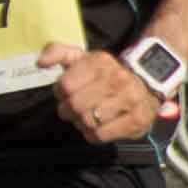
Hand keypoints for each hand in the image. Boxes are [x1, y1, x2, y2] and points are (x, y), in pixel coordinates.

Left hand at [41, 44, 160, 144]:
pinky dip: (93, 135)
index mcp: (100, 62)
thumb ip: (58, 52)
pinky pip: (100, 135)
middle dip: (70, 110)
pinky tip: (98, 127)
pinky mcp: (137, 120)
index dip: (61, 92)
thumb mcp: (83, 58)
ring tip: (88, 117)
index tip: (68, 92)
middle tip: (76, 109)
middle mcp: (118, 78)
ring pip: (87, 121)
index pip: (65, 85)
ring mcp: (130, 99)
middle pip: (75, 105)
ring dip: (81, 123)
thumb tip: (40, 62)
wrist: (146, 84)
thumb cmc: (106, 74)